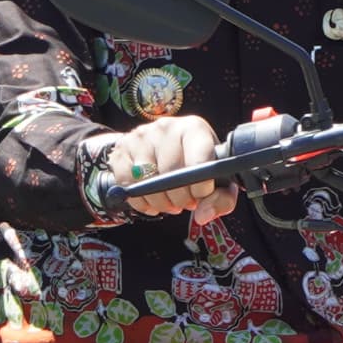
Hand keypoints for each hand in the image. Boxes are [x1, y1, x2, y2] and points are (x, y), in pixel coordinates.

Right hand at [98, 112, 231, 218]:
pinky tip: (151, 198)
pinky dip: (141, 201)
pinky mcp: (122, 150)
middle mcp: (166, 127)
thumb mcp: (216, 180)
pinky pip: (128, 186)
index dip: (201, 187)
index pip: (199, 161)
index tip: (200, 195)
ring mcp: (141, 137)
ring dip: (160, 201)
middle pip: (171, 174)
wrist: (160, 148)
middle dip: (180, 198)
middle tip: (185, 201)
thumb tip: (203, 215)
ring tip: (169, 200)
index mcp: (194, 129)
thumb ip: (221, 199)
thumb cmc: (194, 165)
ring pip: (148, 182)